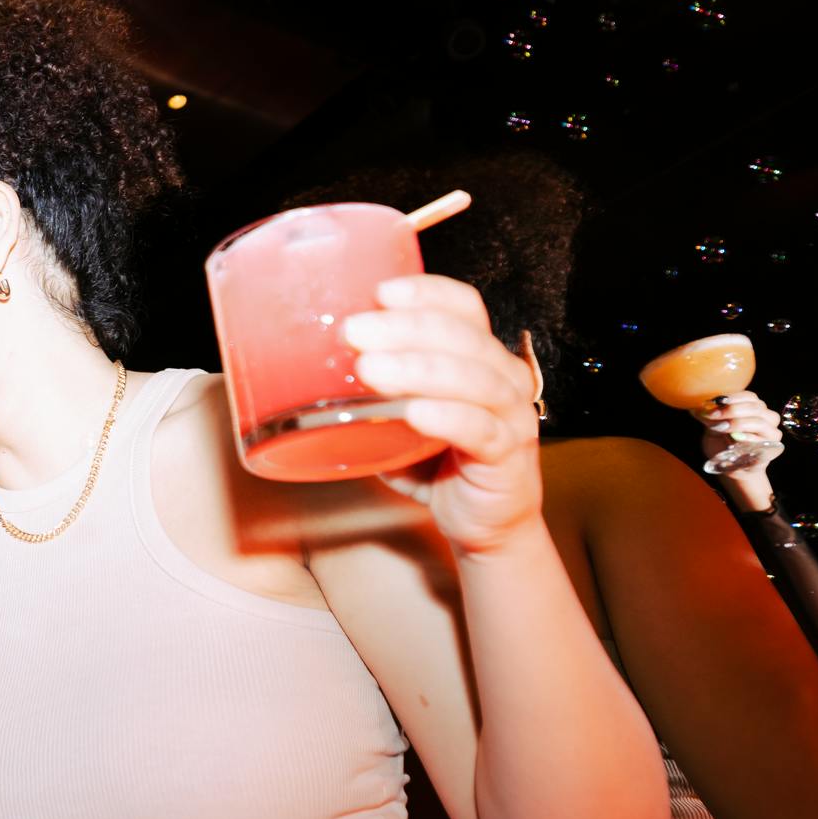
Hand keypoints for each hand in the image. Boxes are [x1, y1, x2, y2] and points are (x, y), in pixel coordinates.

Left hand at [342, 274, 546, 555]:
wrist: (482, 525)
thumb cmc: (438, 464)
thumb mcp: (398, 420)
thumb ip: (370, 394)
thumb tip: (305, 371)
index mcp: (480, 357)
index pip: (463, 307)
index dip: (427, 293)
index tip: (381, 292)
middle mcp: (504, 378)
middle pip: (464, 337)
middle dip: (406, 328)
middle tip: (355, 332)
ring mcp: (512, 417)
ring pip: (475, 380)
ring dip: (420, 369)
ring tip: (371, 370)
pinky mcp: (507, 458)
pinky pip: (481, 431)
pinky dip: (448, 418)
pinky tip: (415, 412)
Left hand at [700, 392, 785, 508]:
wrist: (731, 467)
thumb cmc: (723, 443)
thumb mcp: (713, 428)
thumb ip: (709, 418)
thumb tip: (697, 409)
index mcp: (755, 409)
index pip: (750, 397)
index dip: (733, 398)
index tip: (716, 402)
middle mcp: (767, 419)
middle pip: (755, 408)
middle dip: (732, 410)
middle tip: (713, 415)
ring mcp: (771, 435)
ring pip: (759, 423)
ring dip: (738, 423)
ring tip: (721, 427)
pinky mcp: (769, 451)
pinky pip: (761, 442)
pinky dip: (746, 438)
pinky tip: (734, 438)